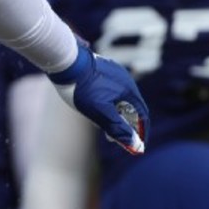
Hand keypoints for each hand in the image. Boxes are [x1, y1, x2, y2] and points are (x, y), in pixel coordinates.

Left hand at [49, 39, 147, 154]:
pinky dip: (108, 103)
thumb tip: (135, 145)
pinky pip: (111, 90)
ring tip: (103, 126)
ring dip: (116, 114)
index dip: (141, 132)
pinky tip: (94, 107)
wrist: (66, 62)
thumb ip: (118, 128)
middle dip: (126, 125)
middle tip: (115, 139)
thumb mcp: (100, 113)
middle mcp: (125, 80)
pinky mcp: (102, 70)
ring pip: (120, 99)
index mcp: (129, 90)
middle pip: (132, 107)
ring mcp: (114, 73)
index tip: (137, 146)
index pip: (142, 115)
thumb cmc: (82, 89)